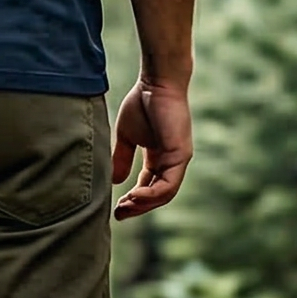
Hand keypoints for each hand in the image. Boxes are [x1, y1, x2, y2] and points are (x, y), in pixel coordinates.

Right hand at [111, 79, 191, 220]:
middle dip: (138, 207)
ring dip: (144, 205)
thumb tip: (114, 182)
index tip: (116, 208)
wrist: (155, 83)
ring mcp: (178, 160)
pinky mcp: (181, 156)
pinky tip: (134, 196)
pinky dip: (152, 195)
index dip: (133, 199)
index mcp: (159, 158)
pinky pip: (169, 185)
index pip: (149, 186)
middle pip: (157, 195)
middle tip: (119, 215)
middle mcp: (171, 162)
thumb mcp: (127, 136)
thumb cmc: (142, 103)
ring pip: (164, 194)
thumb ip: (122, 158)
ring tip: (125, 207)